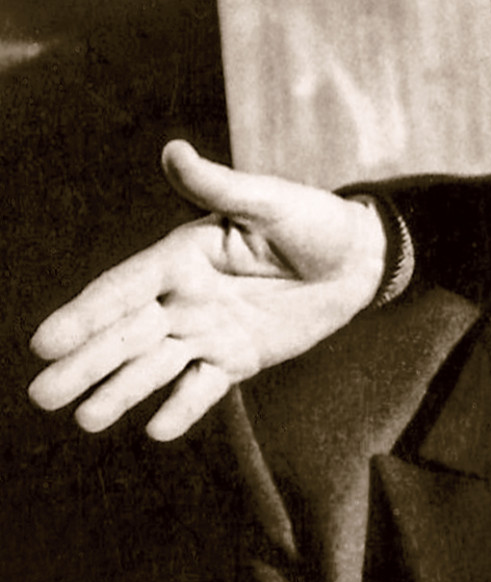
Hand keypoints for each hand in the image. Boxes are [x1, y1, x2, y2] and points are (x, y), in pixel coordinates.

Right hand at [27, 141, 389, 439]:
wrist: (358, 258)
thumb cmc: (311, 221)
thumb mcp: (268, 201)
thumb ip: (220, 187)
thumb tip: (174, 151)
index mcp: (179, 257)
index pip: (123, 290)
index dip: (84, 316)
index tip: (44, 344)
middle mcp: (183, 297)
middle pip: (126, 335)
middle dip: (85, 365)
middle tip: (41, 396)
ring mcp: (208, 331)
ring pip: (155, 366)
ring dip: (120, 392)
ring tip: (85, 420)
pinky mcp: (237, 358)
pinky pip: (205, 387)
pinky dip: (183, 407)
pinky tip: (158, 430)